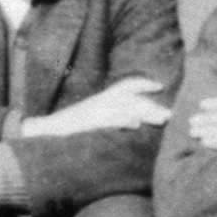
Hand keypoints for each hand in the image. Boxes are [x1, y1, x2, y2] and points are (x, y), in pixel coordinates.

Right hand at [22, 78, 171, 138]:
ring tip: (162, 120)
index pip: (126, 85)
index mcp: (103, 99)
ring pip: (126, 108)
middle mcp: (101, 102)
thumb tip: (136, 122)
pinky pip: (109, 119)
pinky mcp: (89, 124)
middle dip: (152, 105)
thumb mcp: (94, 117)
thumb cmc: (71, 128)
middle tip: (170, 114)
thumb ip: (114, 117)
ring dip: (145, 113)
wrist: (46, 132)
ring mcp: (95, 112)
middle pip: (132, 98)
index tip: (160, 86)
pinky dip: (122, 120)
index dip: (144, 84)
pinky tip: (135, 125)